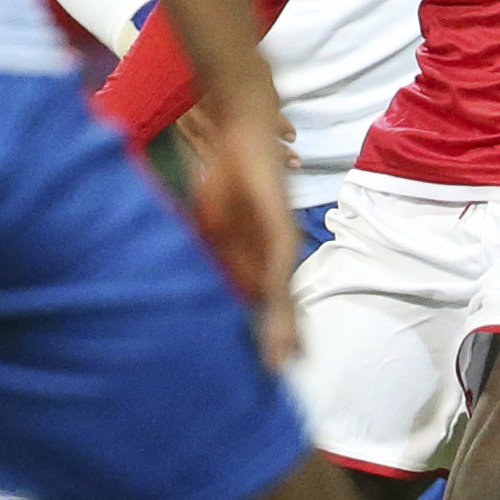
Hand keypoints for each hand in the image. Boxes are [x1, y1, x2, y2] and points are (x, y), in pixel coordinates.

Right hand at [187, 96, 300, 364]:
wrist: (243, 129)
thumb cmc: (226, 175)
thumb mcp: (214, 223)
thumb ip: (220, 255)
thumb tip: (220, 286)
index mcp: (258, 253)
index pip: (267, 300)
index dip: (268, 329)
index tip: (270, 363)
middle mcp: (277, 249)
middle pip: (282, 301)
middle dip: (282, 335)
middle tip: (281, 370)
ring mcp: (281, 237)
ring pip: (285, 288)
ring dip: (284, 322)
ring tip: (283, 355)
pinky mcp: (280, 222)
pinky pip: (279, 260)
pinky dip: (278, 286)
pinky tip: (276, 308)